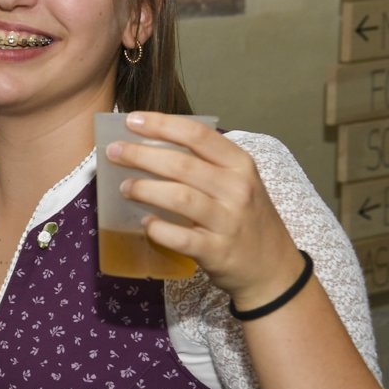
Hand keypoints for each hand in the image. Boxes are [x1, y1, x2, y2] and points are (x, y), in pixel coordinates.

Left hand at [107, 112, 299, 306]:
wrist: (273, 268)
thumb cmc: (247, 219)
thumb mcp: (239, 183)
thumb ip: (205, 165)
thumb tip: (151, 147)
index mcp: (240, 165)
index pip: (198, 135)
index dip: (162, 124)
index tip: (133, 120)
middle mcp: (237, 189)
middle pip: (182, 164)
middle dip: (141, 155)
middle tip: (114, 152)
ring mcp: (228, 221)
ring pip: (180, 197)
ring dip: (145, 189)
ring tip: (125, 187)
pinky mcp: (217, 251)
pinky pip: (181, 237)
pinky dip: (159, 229)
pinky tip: (146, 223)